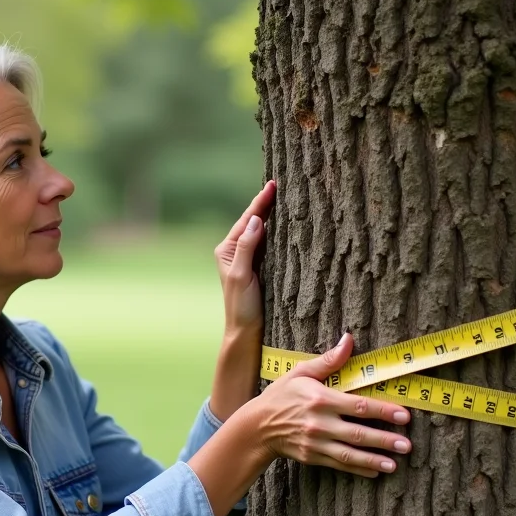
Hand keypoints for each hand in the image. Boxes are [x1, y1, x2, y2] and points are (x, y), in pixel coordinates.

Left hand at [215, 180, 275, 334]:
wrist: (246, 332)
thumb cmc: (241, 306)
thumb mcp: (241, 275)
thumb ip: (247, 247)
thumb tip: (255, 220)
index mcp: (227, 250)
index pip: (246, 220)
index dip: (261, 202)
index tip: (273, 184)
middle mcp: (236, 251)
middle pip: (254, 221)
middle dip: (267, 204)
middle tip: (282, 183)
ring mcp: (249, 259)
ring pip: (263, 231)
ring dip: (273, 216)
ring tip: (285, 197)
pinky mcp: (261, 268)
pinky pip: (270, 244)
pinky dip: (278, 232)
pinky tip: (287, 224)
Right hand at [246, 333, 411, 477]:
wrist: (257, 426)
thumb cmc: (282, 395)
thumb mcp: (301, 372)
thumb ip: (329, 360)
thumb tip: (349, 340)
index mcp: (320, 399)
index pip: (358, 406)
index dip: (383, 411)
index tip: (404, 416)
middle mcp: (319, 423)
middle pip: (358, 433)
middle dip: (384, 440)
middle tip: (406, 445)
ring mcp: (316, 443)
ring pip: (350, 454)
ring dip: (374, 460)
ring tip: (394, 464)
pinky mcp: (313, 457)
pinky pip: (339, 464)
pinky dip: (357, 469)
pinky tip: (375, 472)